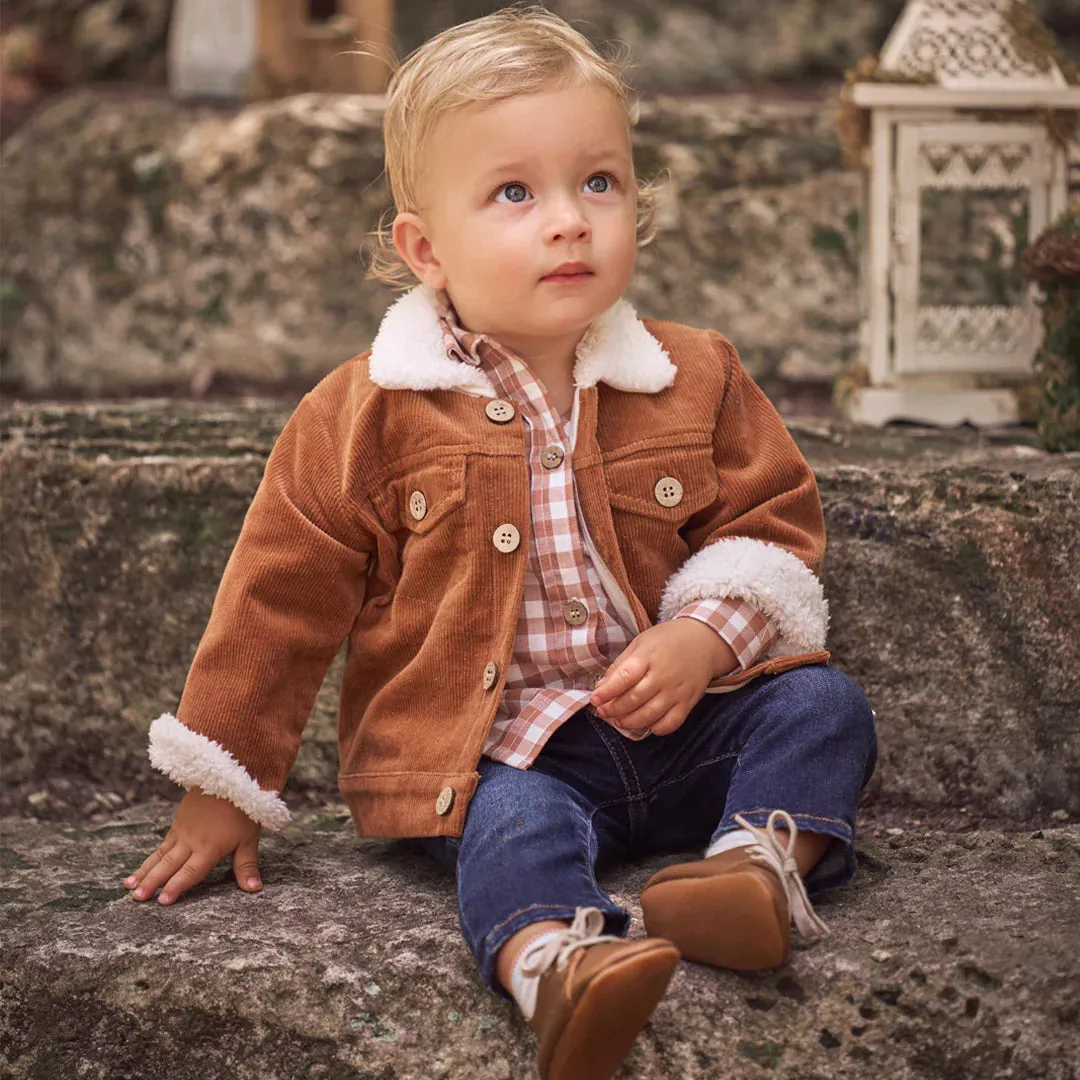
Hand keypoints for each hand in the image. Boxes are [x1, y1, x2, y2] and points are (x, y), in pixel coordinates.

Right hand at [122, 786, 263, 904]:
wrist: (230, 777)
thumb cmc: (243, 811)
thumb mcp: (249, 839)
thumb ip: (247, 866)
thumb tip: (255, 890)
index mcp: (209, 848)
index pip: (190, 872)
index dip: (176, 887)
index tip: (162, 902)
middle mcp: (192, 841)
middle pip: (169, 865)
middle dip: (152, 883)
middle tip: (136, 898)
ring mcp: (182, 831)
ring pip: (160, 855)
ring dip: (144, 871)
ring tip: (128, 886)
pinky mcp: (178, 822)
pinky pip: (162, 844)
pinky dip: (150, 858)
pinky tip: (140, 869)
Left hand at [589, 618, 736, 736]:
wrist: (704, 640)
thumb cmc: (667, 640)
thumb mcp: (641, 642)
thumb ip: (621, 664)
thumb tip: (602, 686)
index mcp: (648, 656)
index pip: (624, 677)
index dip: (607, 692)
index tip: (595, 698)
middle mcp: (663, 675)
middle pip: (634, 699)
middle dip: (614, 709)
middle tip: (603, 711)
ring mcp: (677, 690)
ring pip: (650, 715)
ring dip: (630, 722)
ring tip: (619, 720)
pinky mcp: (688, 702)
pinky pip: (671, 723)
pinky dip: (656, 728)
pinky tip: (646, 723)